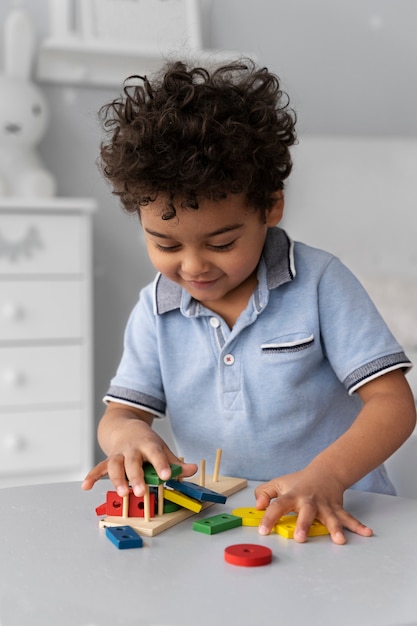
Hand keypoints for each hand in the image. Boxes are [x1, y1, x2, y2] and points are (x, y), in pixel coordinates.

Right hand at [81, 420, 196, 495]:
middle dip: (136, 477)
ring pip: (115, 465)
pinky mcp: (108, 460)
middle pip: (133, 462)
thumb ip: (176, 462)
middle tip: (140, 491)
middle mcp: (132, 449)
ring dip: (117, 480)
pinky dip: (92, 476)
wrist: (125, 427)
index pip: (156, 453)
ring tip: (122, 493)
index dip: (162, 464)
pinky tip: (86, 486)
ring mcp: (118, 454)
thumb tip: (192, 470)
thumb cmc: (146, 443)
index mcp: (148, 444)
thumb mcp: (162, 448)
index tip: (167, 476)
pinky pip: (98, 468)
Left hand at [254, 468, 372, 543]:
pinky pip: (348, 518)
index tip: (263, 530)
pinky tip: (366, 533)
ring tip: (339, 540)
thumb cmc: (299, 482)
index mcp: (293, 495)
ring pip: (331, 517)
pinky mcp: (337, 509)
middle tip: (300, 538)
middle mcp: (309, 501)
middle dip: (304, 524)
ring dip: (335, 528)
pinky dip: (358, 526)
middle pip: (306, 512)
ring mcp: (325, 505)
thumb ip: (264, 493)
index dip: (269, 517)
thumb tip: (258, 506)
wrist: (325, 472)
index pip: (278, 506)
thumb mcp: (278, 483)